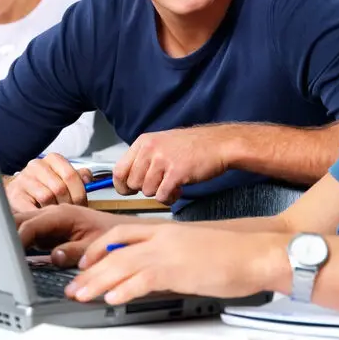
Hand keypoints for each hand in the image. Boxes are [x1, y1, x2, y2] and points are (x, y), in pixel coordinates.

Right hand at [5, 153, 93, 212]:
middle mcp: (37, 166)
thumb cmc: (45, 188)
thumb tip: (88, 180)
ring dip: (53, 210)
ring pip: (47, 197)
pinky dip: (40, 216)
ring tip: (55, 216)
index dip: (79, 193)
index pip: (71, 175)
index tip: (81, 205)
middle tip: (69, 214)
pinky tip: (43, 218)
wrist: (18, 194)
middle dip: (67, 204)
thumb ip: (79, 177)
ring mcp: (24, 179)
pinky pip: (32, 208)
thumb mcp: (63, 179)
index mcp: (53, 159)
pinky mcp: (14, 194)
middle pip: (60, 188)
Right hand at [15, 205, 121, 266]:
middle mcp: (52, 213)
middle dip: (6, 234)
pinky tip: (15, 254)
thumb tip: (54, 257)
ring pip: (21, 224)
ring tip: (1, 256)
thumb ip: (73, 251)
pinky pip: (28, 231)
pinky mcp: (48, 228)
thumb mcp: (94, 245)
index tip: (8, 256)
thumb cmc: (109, 233)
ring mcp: (48, 220)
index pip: (30, 226)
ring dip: (11, 237)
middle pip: (19, 220)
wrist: (119, 229)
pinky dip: (19, 241)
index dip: (16, 241)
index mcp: (61, 214)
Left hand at [63, 223, 288, 303]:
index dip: (99, 247)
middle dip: (89, 268)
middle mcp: (163, 236)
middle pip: (114, 249)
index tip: (86, 261)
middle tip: (73, 284)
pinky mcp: (178, 268)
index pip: (122, 232)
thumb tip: (155, 274)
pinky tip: (112, 298)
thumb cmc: (234, 254)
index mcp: (167, 230)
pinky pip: (143, 278)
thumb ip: (171, 257)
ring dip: (97, 281)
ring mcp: (170, 251)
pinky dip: (123, 289)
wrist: (257, 252)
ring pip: (122, 263)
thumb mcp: (194, 250)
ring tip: (80, 294)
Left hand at [113, 126, 231, 203]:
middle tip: (160, 184)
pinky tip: (178, 189)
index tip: (130, 190)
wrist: (219, 144)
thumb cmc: (193, 146)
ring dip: (160, 193)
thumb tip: (127, 178)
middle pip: (133, 184)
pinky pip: (162, 196)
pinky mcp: (176, 173)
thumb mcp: (162, 143)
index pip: (119, 170)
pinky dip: (170, 198)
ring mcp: (163, 160)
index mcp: (144, 141)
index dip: (123, 185)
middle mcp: (150, 149)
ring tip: (172, 184)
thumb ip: (144, 158)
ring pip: (147, 192)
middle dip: (146, 189)